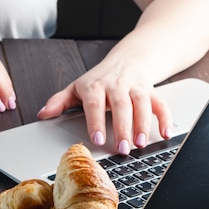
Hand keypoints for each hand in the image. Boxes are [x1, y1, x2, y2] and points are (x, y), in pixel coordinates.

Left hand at [37, 60, 172, 154]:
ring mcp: (136, 87)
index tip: (97, 138)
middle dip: (122, 128)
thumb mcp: (76, 88)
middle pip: (121, 106)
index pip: (94, 103)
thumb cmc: (99, 79)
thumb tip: (42, 114)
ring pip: (142, 104)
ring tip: (140, 144)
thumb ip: (59, 102)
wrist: (128, 59)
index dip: (96, 121)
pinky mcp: (152, 91)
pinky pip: (161, 104)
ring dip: (143, 124)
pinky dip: (165, 118)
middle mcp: (117, 85)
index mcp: (95, 85)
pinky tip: (165, 134)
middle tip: (122, 149)